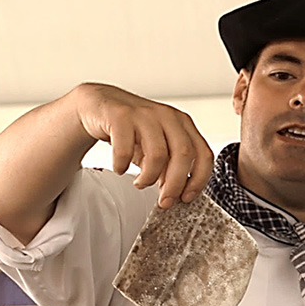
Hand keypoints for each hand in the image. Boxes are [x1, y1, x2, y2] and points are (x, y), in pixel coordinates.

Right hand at [73, 83, 213, 208]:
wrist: (100, 104)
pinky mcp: (120, 116)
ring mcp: (145, 114)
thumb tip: (175, 194)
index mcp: (182, 124)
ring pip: (158, 154)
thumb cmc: (132, 128)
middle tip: (164, 201)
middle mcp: (168, 116)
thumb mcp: (156, 147)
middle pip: (184, 154)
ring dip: (149, 178)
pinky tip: (120, 168)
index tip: (186, 197)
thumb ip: (169, 167)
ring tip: (140, 183)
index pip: (204, 154)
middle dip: (175, 184)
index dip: (199, 180)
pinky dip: (122, 166)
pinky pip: (125, 149)